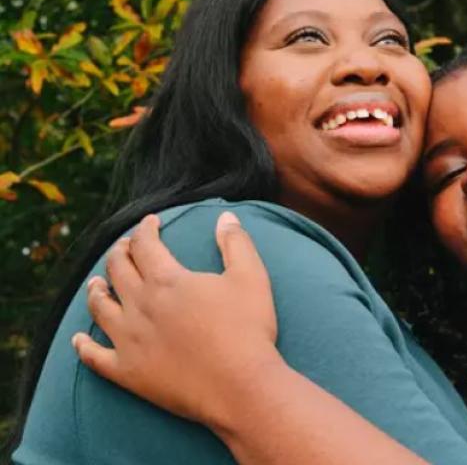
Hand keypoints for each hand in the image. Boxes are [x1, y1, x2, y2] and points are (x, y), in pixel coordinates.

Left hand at [72, 211, 282, 428]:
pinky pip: (95, 357)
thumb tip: (225, 217)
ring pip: (100, 308)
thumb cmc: (248, 329)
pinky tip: (79, 339)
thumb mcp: (251, 277)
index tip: (151, 222)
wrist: (240, 386)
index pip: (145, 244)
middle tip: (125, 247)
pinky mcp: (127, 372)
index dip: (145, 229)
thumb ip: (236, 243)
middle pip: (118, 270)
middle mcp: (140, 306)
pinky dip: (84, 346)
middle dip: (120, 253)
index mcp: (167, 280)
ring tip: (96, 283)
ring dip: (96, 291)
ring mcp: (129, 340)